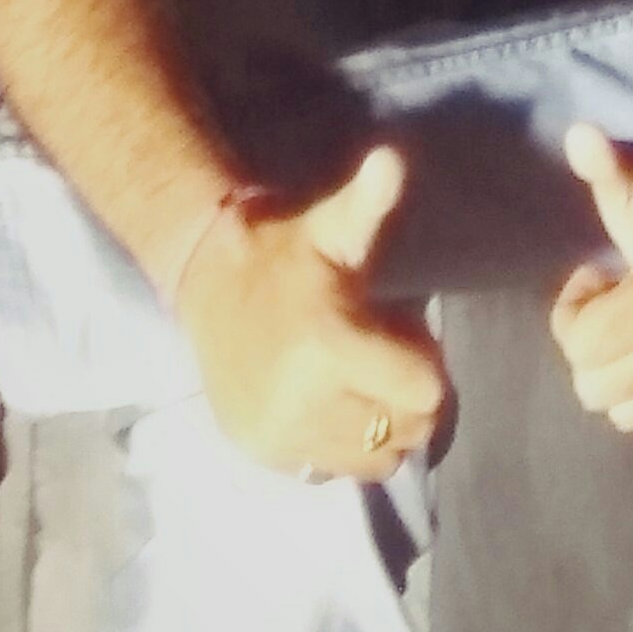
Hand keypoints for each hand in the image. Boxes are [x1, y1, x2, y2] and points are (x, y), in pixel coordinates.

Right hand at [178, 145, 448, 481]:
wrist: (206, 280)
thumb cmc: (286, 251)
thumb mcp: (332, 226)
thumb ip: (368, 203)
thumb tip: (390, 160)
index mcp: (329, 347)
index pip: (424, 393)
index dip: (426, 366)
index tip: (406, 337)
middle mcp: (304, 403)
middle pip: (405, 432)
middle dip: (407, 400)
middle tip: (382, 359)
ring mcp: (280, 436)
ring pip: (374, 461)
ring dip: (378, 429)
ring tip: (356, 383)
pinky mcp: (261, 453)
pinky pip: (331, 471)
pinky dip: (342, 446)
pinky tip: (327, 403)